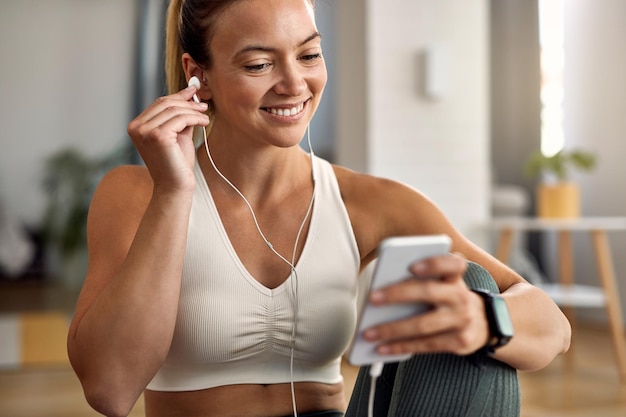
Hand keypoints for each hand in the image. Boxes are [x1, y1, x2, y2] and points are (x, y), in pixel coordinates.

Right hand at [127, 85, 209, 192]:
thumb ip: (179, 117)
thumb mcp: (176, 135)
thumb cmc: (176, 163)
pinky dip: (195, 118)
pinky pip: (181, 119)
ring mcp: (145, 131)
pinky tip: (205, 122)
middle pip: (165, 103)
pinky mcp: (158, 136)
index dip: (178, 96)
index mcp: (136, 126)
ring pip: (174, 110)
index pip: (159, 103)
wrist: (175, 186)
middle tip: (203, 104)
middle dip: (187, 101)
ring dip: (193, 111)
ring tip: (206, 115)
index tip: (193, 92)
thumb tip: (190, 95)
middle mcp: (137, 127)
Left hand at [363, 253, 489, 355]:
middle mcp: (460, 296)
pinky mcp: (459, 342)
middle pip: (428, 292)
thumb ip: (424, 280)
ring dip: (392, 330)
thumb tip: (384, 290)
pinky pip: (426, 345)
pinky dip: (401, 347)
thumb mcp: (445, 283)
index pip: (452, 264)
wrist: (486, 323)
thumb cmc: (450, 297)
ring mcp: (462, 320)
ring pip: (422, 325)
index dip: (433, 264)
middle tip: (372, 299)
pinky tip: (383, 348)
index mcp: (455, 277)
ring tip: (368, 333)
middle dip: (397, 294)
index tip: (411, 266)